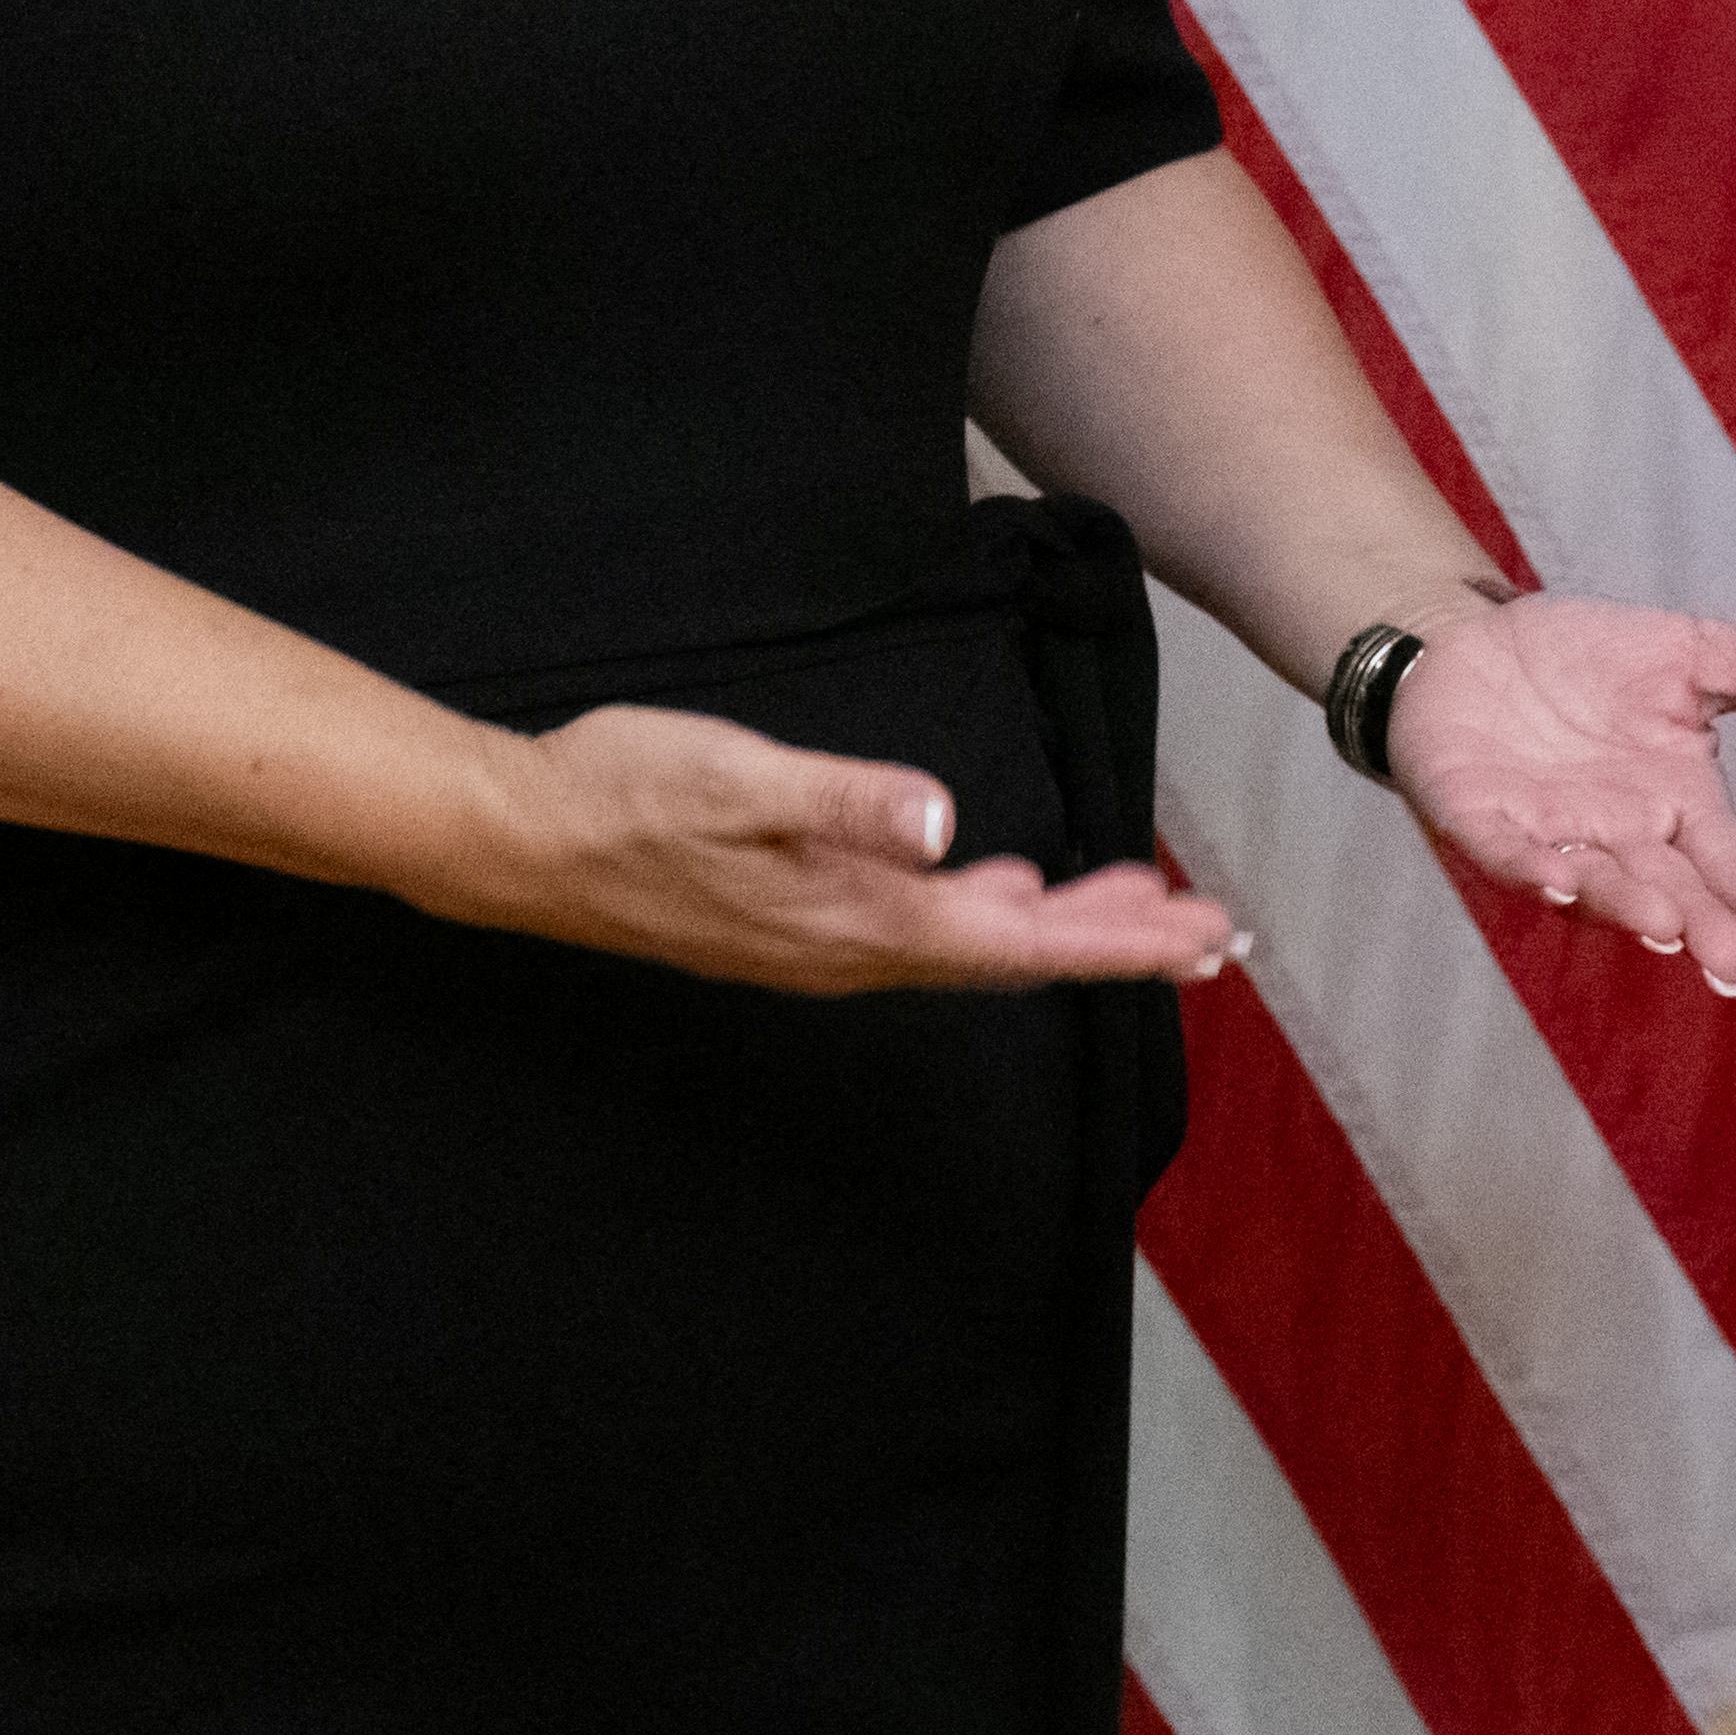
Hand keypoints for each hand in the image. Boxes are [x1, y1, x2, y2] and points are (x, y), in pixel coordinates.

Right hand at [459, 698, 1237, 995]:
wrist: (519, 841)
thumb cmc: (624, 793)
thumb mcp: (737, 779)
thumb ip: (843, 800)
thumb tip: (943, 822)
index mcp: (857, 916)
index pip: (1021, 940)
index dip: (1121, 943)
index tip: (1205, 941)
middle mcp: (852, 947)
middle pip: (1016, 955)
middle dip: (1120, 943)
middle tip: (1216, 937)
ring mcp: (823, 943)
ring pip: (976, 946)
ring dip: (1065, 930)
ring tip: (1144, 911)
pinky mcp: (797, 923)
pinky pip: (927, 934)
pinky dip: (995, 917)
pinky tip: (1009, 890)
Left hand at [1377, 595, 1735, 999]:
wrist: (1473, 639)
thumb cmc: (1593, 662)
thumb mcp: (1707, 657)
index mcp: (1679, 805)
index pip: (1730, 863)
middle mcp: (1620, 836)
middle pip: (1669, 890)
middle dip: (1700, 926)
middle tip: (1731, 963)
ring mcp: (1548, 832)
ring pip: (1594, 880)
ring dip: (1627, 905)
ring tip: (1666, 927)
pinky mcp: (1477, 815)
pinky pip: (1504, 849)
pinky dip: (1528, 864)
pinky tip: (1552, 874)